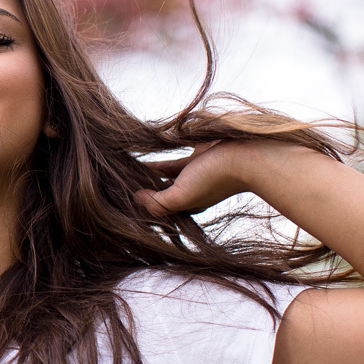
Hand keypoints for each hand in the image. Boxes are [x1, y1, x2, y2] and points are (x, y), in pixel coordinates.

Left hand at [135, 140, 283, 215]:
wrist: (244, 155)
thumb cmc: (214, 178)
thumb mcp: (181, 196)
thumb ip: (157, 202)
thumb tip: (136, 198)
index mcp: (187, 206)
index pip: (159, 209)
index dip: (143, 204)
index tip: (121, 197)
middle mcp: (190, 193)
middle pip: (159, 194)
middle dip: (143, 190)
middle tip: (118, 183)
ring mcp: (193, 176)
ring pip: (163, 178)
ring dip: (147, 175)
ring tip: (126, 171)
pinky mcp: (196, 158)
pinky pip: (171, 163)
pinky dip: (157, 162)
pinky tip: (142, 159)